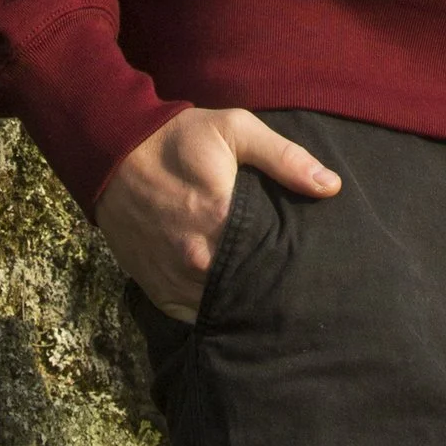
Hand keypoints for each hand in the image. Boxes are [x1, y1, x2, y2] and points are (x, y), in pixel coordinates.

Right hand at [95, 108, 340, 320]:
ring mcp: (174, 280)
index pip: (273, 262)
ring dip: (241, 301)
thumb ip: (284, 158)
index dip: (293, 265)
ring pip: (222, 307)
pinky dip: (212, 308)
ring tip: (265, 293)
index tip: (311, 265)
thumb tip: (332, 186)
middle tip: (293, 283)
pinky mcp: (157, 291)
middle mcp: (197, 260)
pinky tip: (230, 297)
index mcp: (221, 220)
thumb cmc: (179, 138)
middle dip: (270, 287)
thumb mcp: (234, 130)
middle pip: (249, 290)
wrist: (113, 152)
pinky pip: (195, 315)